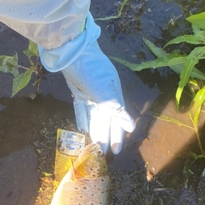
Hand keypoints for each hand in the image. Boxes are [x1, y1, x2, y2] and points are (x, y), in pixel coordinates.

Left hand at [38, 13, 134, 153]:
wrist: (74, 50)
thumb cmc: (92, 69)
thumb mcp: (106, 90)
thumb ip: (116, 110)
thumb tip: (130, 127)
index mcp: (114, 97)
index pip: (117, 121)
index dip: (117, 135)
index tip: (116, 151)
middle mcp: (104, 97)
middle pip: (105, 122)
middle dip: (104, 138)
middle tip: (102, 155)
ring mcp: (91, 95)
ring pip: (93, 118)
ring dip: (93, 132)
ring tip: (92, 146)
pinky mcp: (78, 92)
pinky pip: (81, 110)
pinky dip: (83, 119)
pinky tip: (83, 130)